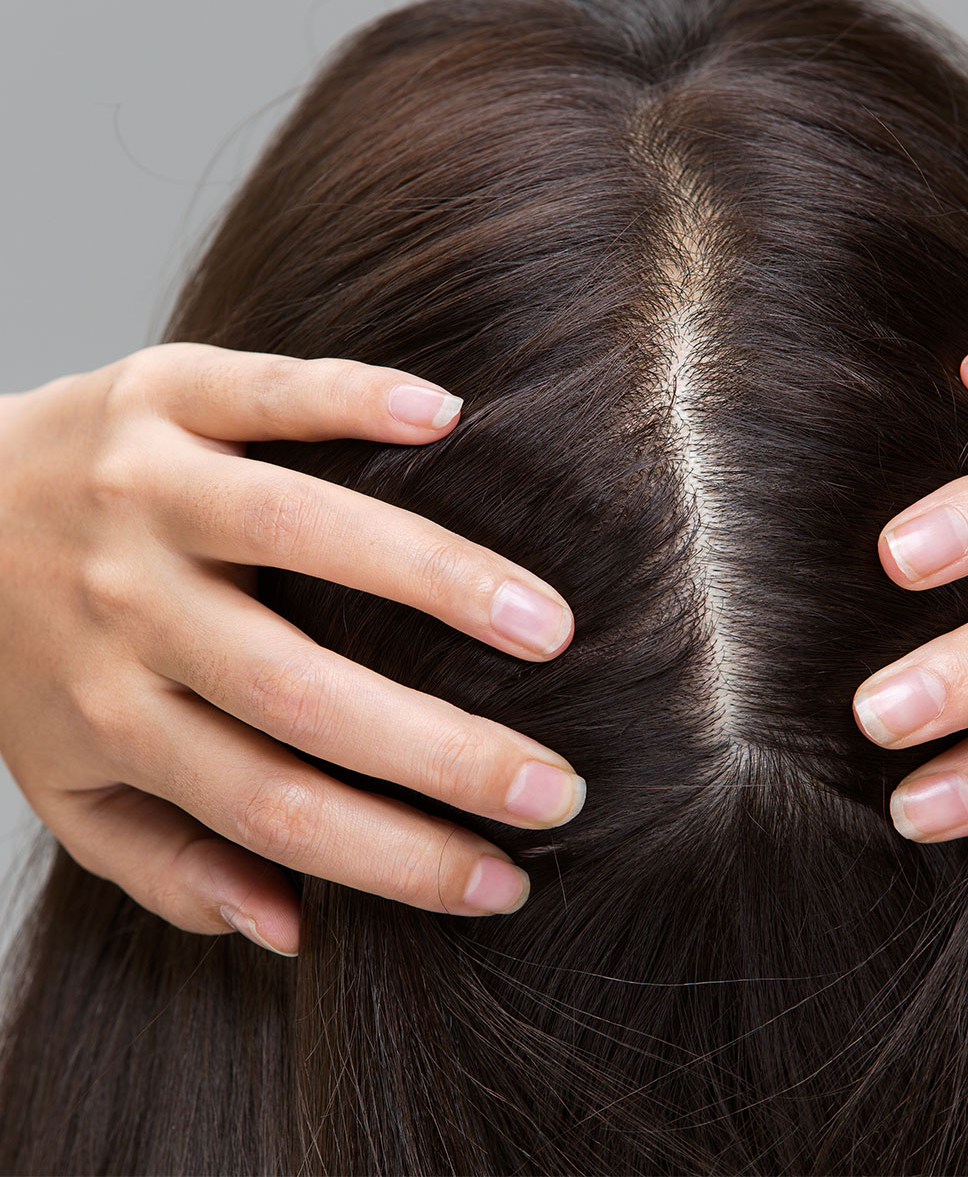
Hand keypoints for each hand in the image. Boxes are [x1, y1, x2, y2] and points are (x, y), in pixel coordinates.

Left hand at [0, 343, 583, 955]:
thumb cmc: (33, 657)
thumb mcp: (71, 787)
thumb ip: (167, 867)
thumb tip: (292, 930)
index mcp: (111, 715)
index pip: (275, 809)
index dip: (397, 859)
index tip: (503, 881)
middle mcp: (128, 608)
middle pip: (301, 693)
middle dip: (444, 752)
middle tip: (557, 785)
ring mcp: (146, 491)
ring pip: (300, 533)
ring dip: (436, 580)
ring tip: (548, 625)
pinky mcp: (163, 395)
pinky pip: (266, 394)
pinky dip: (356, 400)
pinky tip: (449, 418)